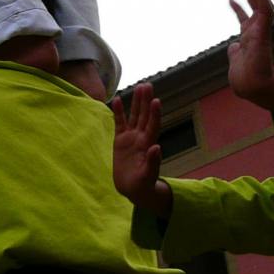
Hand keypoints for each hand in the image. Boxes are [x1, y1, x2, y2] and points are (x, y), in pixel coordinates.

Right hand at [112, 84, 169, 217]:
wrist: (132, 189)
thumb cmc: (142, 185)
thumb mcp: (148, 176)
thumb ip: (153, 162)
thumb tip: (156, 147)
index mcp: (149, 145)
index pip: (152, 126)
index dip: (154, 114)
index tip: (156, 101)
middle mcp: (141, 138)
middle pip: (144, 116)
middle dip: (146, 101)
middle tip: (147, 85)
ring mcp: (131, 138)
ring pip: (134, 116)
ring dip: (136, 102)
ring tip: (139, 87)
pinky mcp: (120, 140)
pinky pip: (119, 123)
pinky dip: (119, 112)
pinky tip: (118, 99)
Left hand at [226, 0, 273, 118]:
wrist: (252, 86)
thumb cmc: (244, 78)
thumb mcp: (236, 61)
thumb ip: (235, 53)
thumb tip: (232, 47)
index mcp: (250, 39)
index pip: (246, 19)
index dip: (238, 8)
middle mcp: (256, 33)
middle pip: (255, 8)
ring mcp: (261, 31)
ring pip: (262, 6)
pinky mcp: (263, 31)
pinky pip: (264, 10)